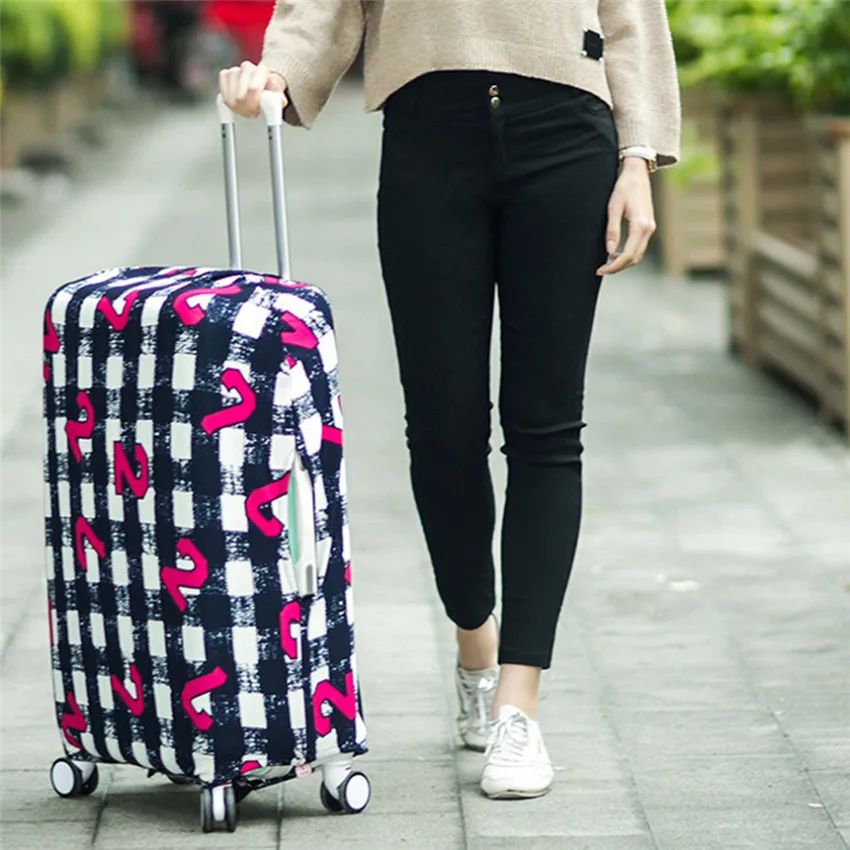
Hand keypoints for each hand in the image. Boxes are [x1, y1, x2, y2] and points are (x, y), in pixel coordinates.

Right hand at [218, 61, 287, 118]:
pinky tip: (236, 101)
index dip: (254, 104)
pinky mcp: (224, 75)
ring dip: (237, 106)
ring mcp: (235, 70)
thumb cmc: (268, 92)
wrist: (260, 86)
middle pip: (240, 96)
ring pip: (231, 96)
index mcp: (262, 70)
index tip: (257, 110)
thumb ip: (279, 99)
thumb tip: (280, 101)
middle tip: (253, 110)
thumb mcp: (278, 98)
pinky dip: (228, 100)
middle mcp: (247, 67)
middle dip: (246, 107)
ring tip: (246, 106)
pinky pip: (222, 92)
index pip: (253, 89)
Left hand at [597, 158, 656, 275]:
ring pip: (638, 254)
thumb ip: (612, 230)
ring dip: (623, 262)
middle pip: (634, 258)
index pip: (628, 255)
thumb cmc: (624, 188)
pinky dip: (629, 254)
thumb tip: (609, 251)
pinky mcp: (648, 226)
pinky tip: (616, 254)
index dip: (614, 266)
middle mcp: (648, 229)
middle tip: (601, 270)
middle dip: (618, 267)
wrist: (637, 174)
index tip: (600, 270)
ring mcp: (650, 228)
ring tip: (607, 264)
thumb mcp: (614, 208)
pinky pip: (639, 246)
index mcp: (640, 225)